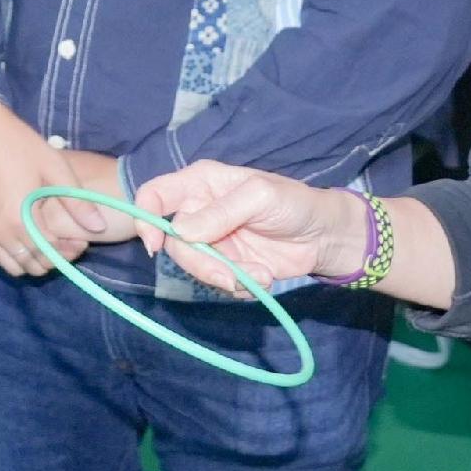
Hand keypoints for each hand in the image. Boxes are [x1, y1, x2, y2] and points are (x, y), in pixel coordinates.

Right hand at [0, 103, 129, 277]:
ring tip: (41, 242)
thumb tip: (99, 228)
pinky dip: (4, 255)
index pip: (51, 253)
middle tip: (62, 242)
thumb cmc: (18, 144)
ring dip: (28, 261)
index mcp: (21, 220)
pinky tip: (16, 239)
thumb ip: (77, 201)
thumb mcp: (54, 167)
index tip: (80, 241)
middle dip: (50, 260)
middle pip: (30, 265)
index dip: (69, 251)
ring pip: (9, 265)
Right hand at [134, 161, 370, 289]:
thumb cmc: (294, 203)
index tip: (156, 245)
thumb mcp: (260, 197)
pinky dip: (240, 286)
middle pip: (174, 242)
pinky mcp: (227, 265)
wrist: (324, 236)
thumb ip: (221, 211)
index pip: (155, 195)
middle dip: (200, 264)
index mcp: (201, 183)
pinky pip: (217, 282)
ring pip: (195, 267)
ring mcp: (212, 241)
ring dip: (227, 277)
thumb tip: (180, 230)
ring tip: (261, 274)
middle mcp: (199, 211)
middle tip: (230, 276)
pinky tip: (264, 277)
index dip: (146, 218)